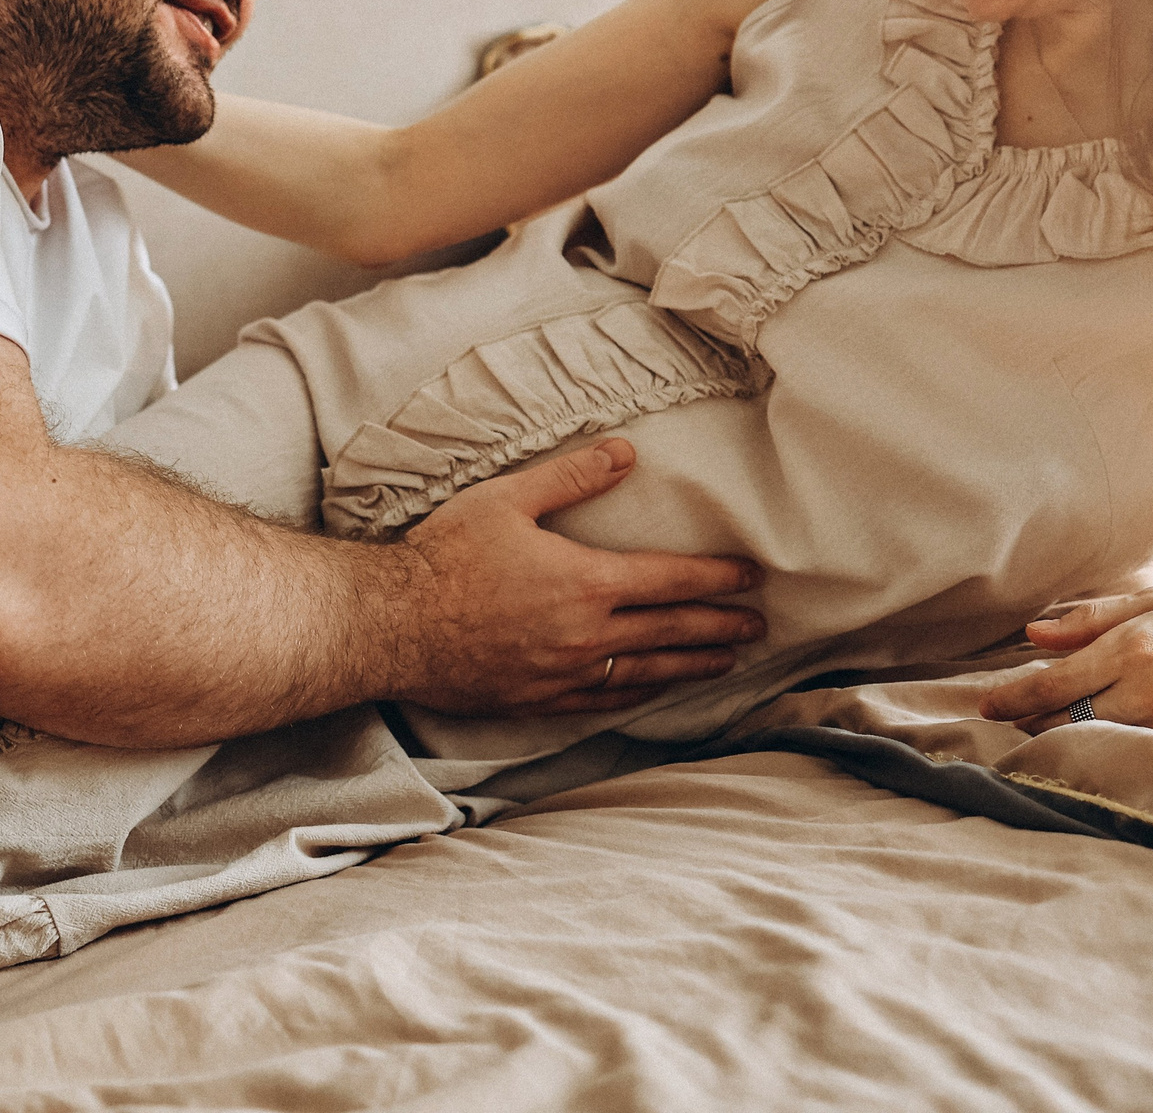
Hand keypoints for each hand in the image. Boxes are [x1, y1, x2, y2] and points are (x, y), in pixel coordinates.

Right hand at [394, 438, 764, 716]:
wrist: (393, 625)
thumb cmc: (445, 557)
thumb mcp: (507, 499)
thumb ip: (571, 477)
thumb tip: (624, 452)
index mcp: (585, 581)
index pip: (671, 580)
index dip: (716, 578)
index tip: (750, 577)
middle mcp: (586, 635)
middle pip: (672, 631)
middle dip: (721, 626)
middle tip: (759, 626)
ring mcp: (565, 674)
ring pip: (648, 671)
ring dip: (694, 664)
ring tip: (727, 660)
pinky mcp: (540, 700)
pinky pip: (606, 700)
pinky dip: (641, 692)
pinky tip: (656, 687)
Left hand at [978, 582, 1152, 743]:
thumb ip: (1099, 617)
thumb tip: (1036, 632)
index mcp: (1139, 647)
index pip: (1055, 683)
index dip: (1014, 698)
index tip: (986, 706)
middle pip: (1070, 721)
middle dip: (1034, 725)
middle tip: (1005, 725)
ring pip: (1105, 744)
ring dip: (1072, 742)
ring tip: (1043, 738)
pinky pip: (1146, 758)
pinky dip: (1118, 753)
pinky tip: (1103, 747)